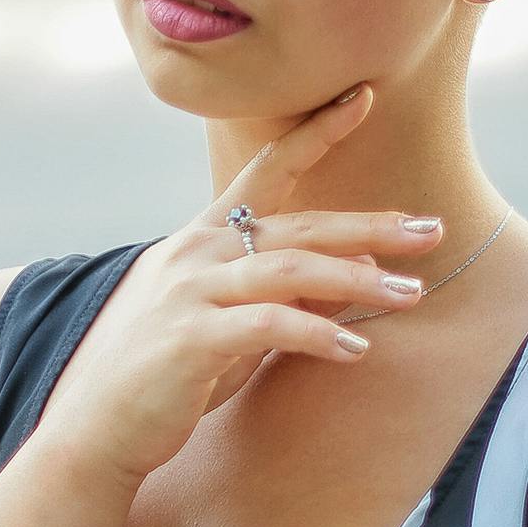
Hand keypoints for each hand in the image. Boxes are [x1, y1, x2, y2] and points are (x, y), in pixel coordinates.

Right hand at [41, 83, 446, 486]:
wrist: (95, 427)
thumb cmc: (166, 376)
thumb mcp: (232, 326)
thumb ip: (286, 297)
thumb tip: (356, 280)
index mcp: (203, 237)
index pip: (265, 168)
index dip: (316, 133)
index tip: (364, 99)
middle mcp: (197, 251)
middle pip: (300, 224)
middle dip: (372, 225)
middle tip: (432, 231)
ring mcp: (191, 291)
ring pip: (292, 268)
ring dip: (359, 280)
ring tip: (411, 293)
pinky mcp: (192, 338)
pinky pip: (269, 324)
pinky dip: (318, 333)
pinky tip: (355, 349)